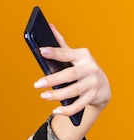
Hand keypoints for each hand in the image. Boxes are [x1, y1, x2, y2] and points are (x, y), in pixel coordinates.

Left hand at [34, 25, 110, 139]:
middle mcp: (90, 68)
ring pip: (73, 91)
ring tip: (43, 96)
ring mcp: (93, 83)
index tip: (41, 50)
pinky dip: (66, 110)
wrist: (103, 87)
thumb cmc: (83, 70)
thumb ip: (62, 46)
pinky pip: (78, 106)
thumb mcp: (75, 57)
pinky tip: (55, 111)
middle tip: (37, 84)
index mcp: (82, 56)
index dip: (54, 52)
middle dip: (52, 80)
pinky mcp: (93, 97)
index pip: (66, 53)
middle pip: (69, 75)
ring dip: (57, 95)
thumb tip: (49, 28)